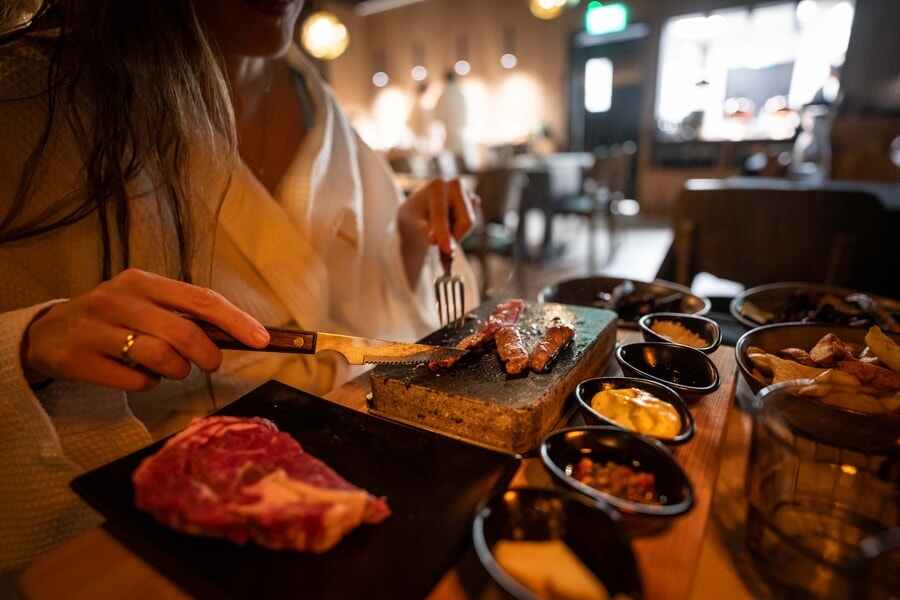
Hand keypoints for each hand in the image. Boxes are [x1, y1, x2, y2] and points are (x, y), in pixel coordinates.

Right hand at [21, 269, 270, 391]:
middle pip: (184, 333)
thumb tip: (239, 332)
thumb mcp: (145, 304)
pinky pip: (135, 381)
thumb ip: (183, 314)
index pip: (201, 300)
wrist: (49, 332)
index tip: (261, 340)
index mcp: (142, 282)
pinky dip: (147, 383)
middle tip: (210, 364)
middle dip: (207, 355)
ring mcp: (96, 329)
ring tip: (168, 368)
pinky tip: (137, 374)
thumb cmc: (113, 319)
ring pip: (161, 359)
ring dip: (176, 371)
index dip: (235, 321)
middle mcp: (119, 300)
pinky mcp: (80, 359)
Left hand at [397, 177, 478, 283]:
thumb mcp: (413, 221)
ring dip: (457, 235)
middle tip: (443, 250)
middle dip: (455, 238)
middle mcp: (455, 185)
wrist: (421, 207)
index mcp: (436, 186)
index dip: (444, 234)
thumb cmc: (415, 214)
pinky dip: (461, 230)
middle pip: (465, 221)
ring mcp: (467, 192)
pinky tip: (450, 224)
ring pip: (470, 224)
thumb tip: (435, 240)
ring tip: (441, 232)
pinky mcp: (474, 201)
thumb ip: (425, 230)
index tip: (447, 250)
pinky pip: (473, 224)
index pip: (442, 215)